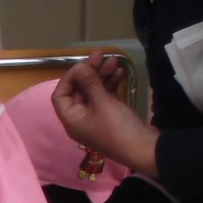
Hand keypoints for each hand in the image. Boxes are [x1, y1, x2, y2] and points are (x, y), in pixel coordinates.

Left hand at [52, 58, 157, 175]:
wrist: (142, 148)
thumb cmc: (117, 127)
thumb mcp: (102, 102)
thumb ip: (89, 83)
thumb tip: (79, 67)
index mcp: (71, 119)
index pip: (60, 95)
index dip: (69, 78)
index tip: (84, 64)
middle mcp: (79, 118)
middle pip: (78, 91)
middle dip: (89, 72)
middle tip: (101, 54)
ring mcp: (95, 117)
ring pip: (93, 91)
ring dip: (102, 75)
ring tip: (115, 60)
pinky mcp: (110, 115)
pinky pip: (105, 96)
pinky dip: (110, 84)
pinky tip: (120, 72)